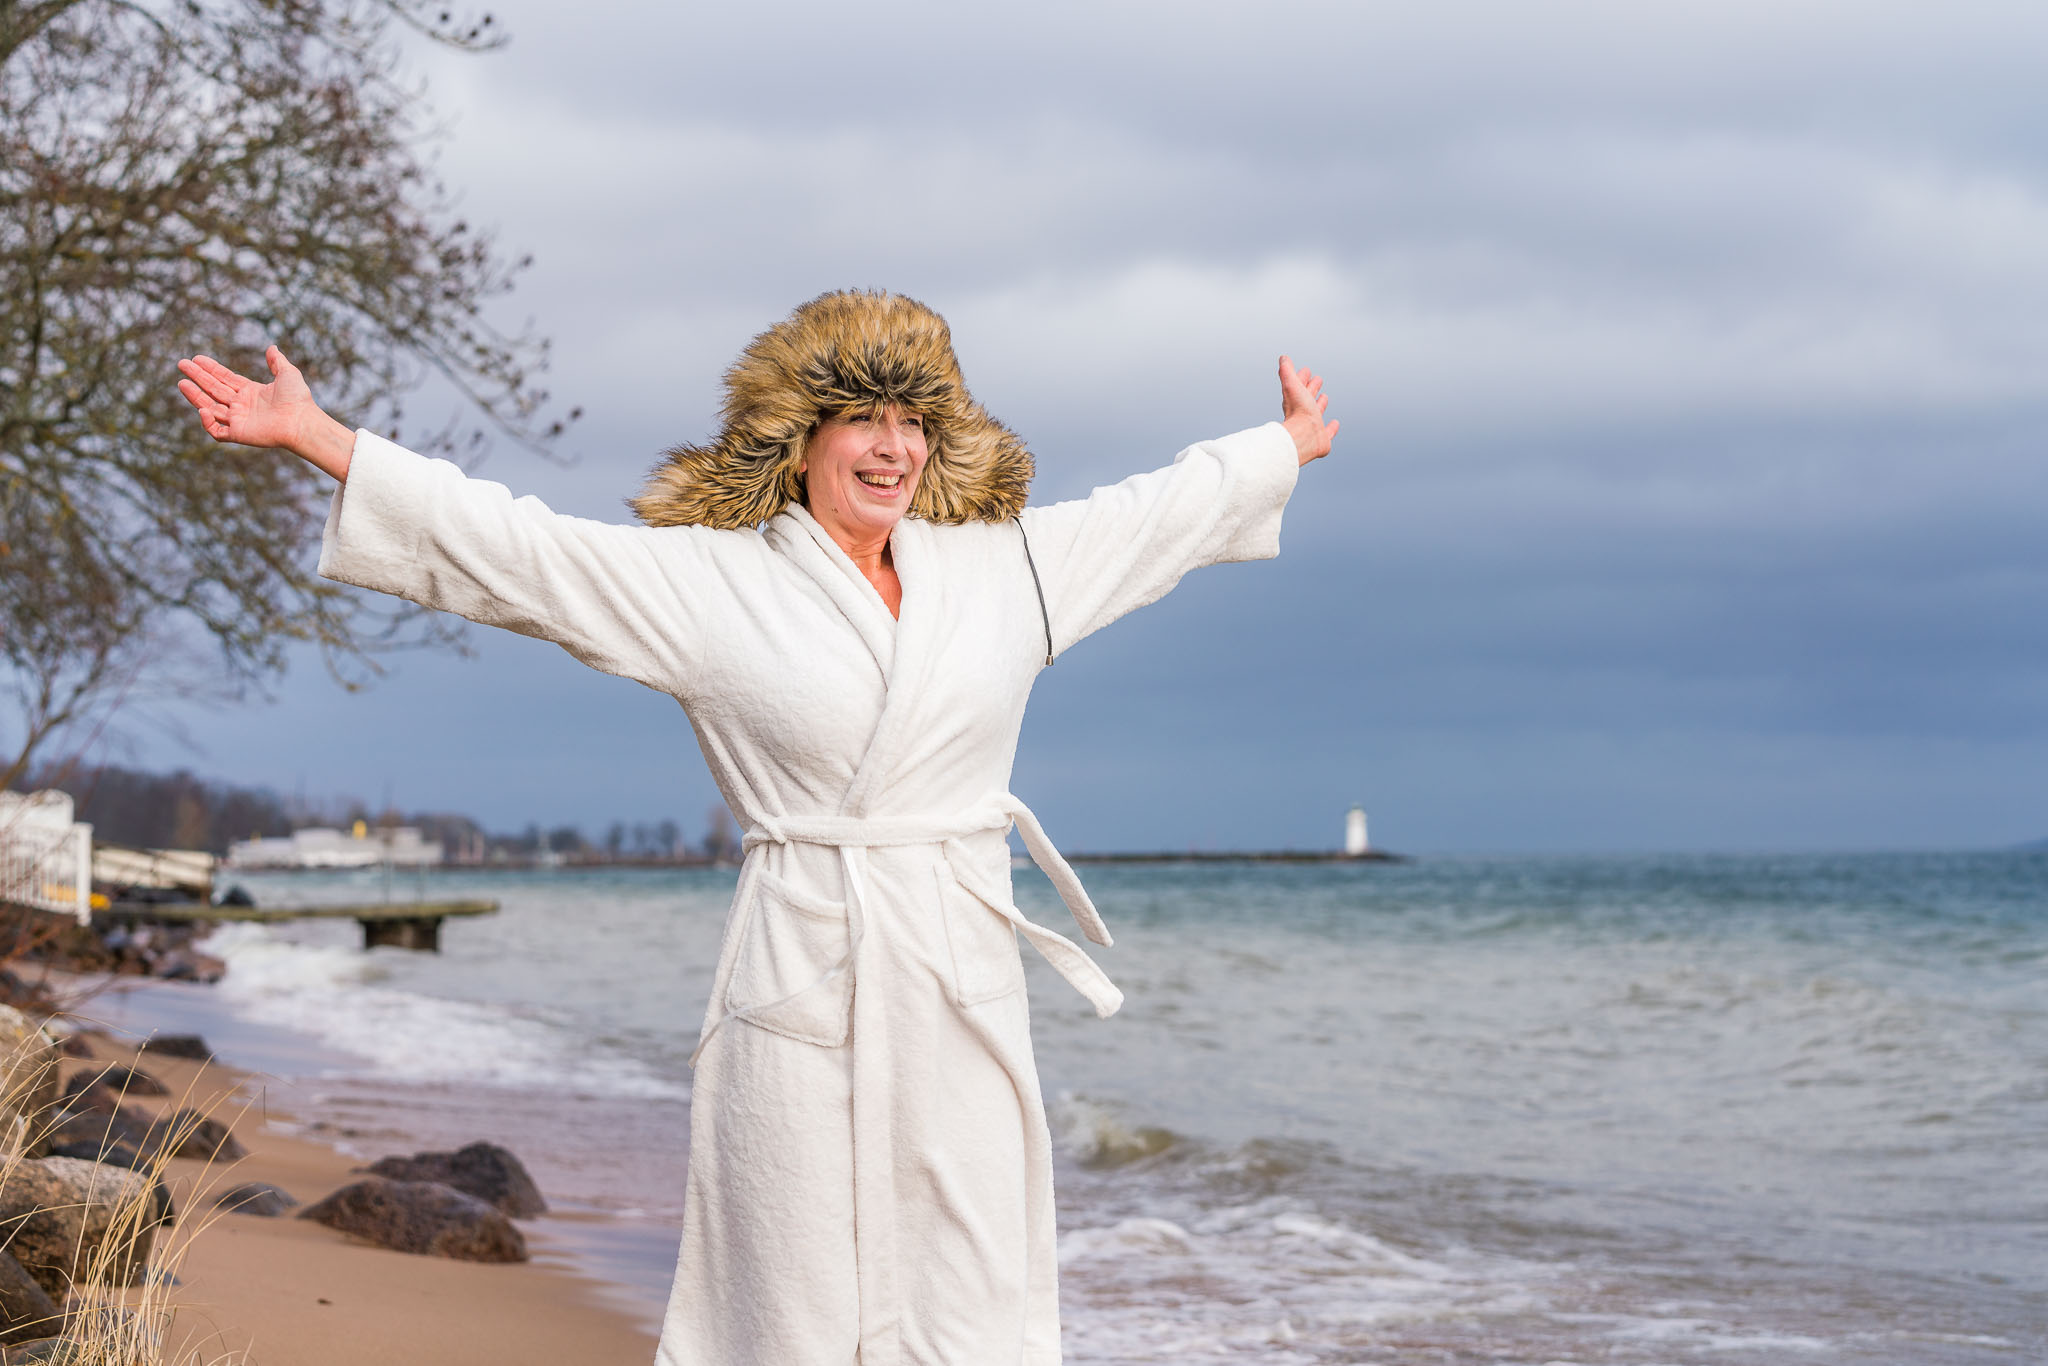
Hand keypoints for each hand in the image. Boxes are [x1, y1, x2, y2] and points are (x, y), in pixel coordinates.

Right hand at [177, 345, 352, 479]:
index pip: (225, 379)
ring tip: (181, 383)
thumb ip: (277, 361)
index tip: (196, 358)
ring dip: (195, 396)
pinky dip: (207, 422)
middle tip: (182, 364)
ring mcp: (239, 420)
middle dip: (198, 377)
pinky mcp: (239, 434)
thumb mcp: (288, 374)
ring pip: (210, 408)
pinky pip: (217, 431)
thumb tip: (271, 348)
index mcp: (251, 392)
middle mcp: (242, 406)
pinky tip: (202, 408)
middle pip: (214, 390)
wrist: (303, 421)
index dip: (210, 369)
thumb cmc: (298, 399)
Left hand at [1278, 355, 1337, 466]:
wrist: (1304, 436)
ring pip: (1317, 413)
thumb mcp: (1291, 385)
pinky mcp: (1322, 438)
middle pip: (1308, 398)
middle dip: (1312, 388)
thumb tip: (1283, 358)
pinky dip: (1331, 428)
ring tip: (1324, 397)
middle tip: (1317, 379)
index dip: (1302, 378)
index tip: (1306, 370)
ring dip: (1320, 404)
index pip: (1298, 386)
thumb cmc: (1298, 412)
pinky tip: (1335, 423)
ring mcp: (1313, 426)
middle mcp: (1303, 414)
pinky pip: (1328, 431)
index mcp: (1296, 402)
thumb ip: (1286, 371)